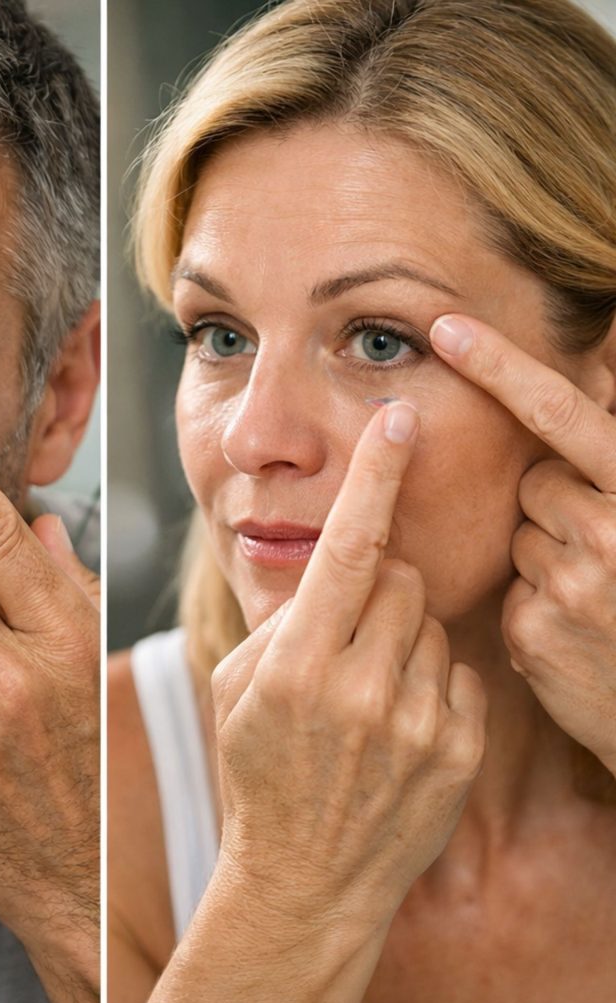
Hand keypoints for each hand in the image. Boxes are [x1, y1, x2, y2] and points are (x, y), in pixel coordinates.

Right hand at [211, 401, 485, 921]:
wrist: (306, 878)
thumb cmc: (258, 771)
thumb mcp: (239, 686)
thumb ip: (284, 618)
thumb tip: (332, 565)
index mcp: (294, 665)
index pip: (346, 548)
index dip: (375, 477)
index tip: (399, 421)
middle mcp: (358, 689)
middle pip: (399, 578)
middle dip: (378, 587)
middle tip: (348, 632)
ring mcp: (414, 723)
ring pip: (430, 621)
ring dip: (402, 635)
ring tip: (369, 689)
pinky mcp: (456, 750)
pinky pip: (457, 670)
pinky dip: (430, 679)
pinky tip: (398, 720)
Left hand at [430, 314, 615, 773]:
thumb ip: (614, 454)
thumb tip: (606, 366)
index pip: (562, 415)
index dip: (503, 366)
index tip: (447, 326)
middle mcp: (612, 534)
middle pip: (533, 481)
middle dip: (555, 501)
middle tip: (604, 548)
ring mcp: (571, 586)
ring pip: (518, 534)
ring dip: (545, 553)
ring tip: (597, 596)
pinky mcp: (532, 632)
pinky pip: (507, 587)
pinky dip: (533, 601)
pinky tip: (575, 630)